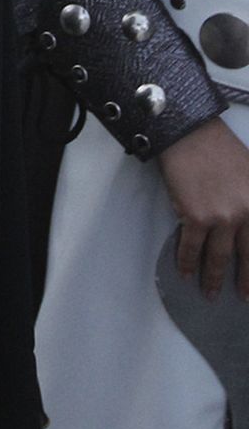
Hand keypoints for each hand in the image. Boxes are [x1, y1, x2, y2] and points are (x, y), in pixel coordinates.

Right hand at [159, 116, 248, 299]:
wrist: (189, 131)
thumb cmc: (220, 147)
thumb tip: (246, 224)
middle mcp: (246, 214)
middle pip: (247, 256)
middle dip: (244, 280)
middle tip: (243, 297)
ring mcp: (221, 217)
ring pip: (218, 257)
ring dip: (212, 278)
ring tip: (209, 292)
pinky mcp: (196, 216)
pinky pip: (190, 246)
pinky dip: (186, 261)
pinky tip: (185, 272)